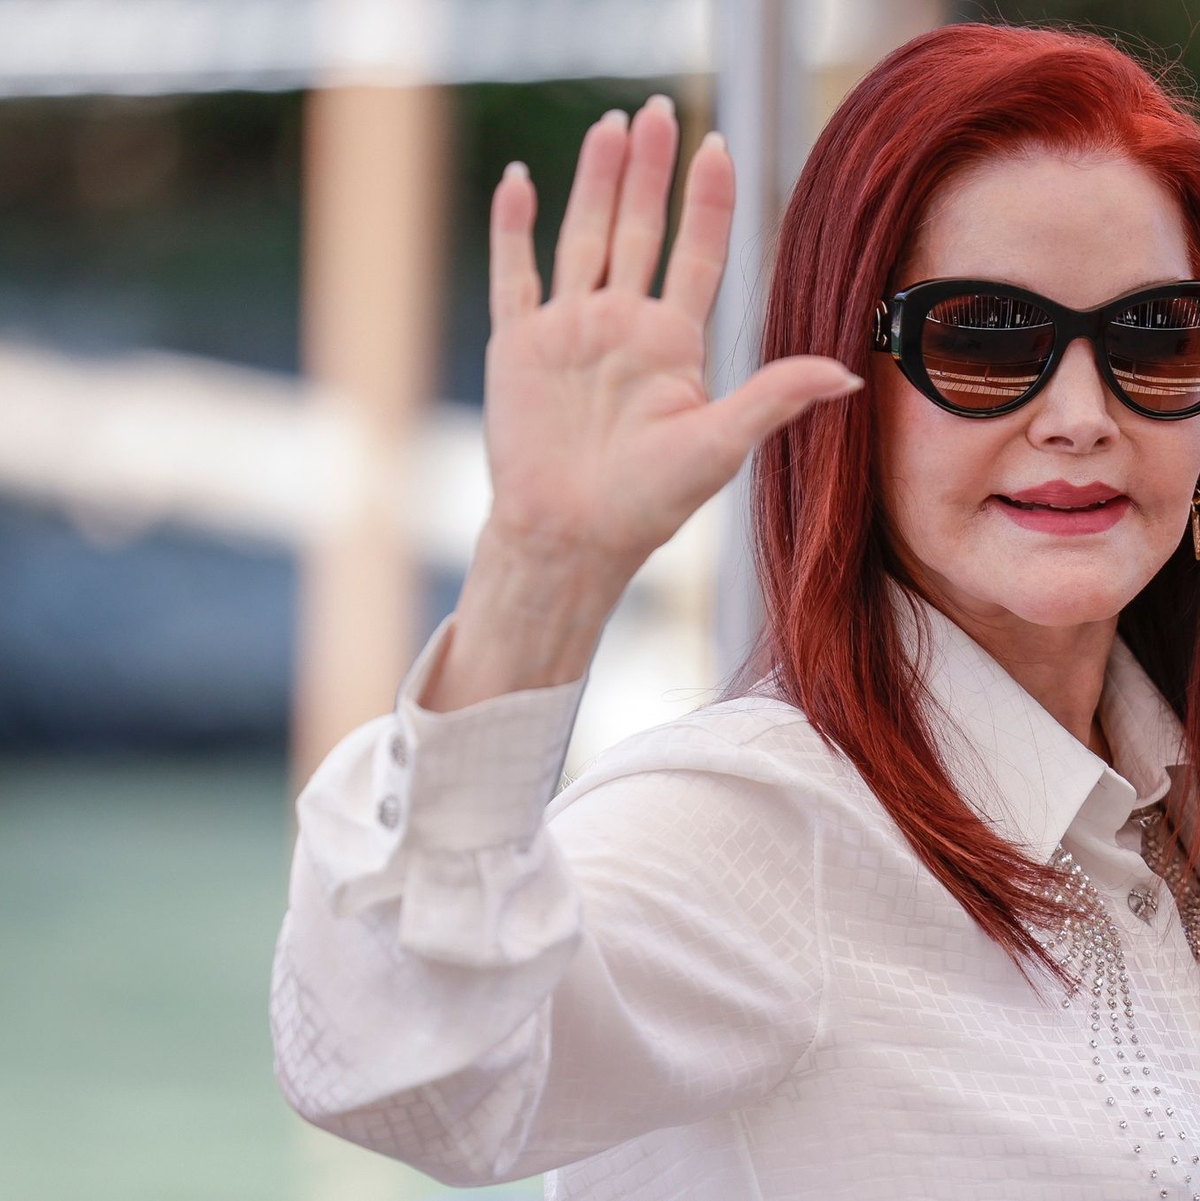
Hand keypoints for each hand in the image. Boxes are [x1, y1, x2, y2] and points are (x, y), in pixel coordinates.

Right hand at [482, 94, 862, 576]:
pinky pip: (516, 275)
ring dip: (592, 182)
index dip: (707, 200)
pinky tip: (519, 180)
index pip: (698, 253)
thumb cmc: (648, 502)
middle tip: (655, 111)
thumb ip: (775, 397)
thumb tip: (851, 373)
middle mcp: (622, 326)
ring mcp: (569, 332)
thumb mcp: (719, 444)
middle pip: (637, 230)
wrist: (571, 536)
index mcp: (673, 343)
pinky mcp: (520, 347)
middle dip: (646, 171)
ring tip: (607, 127)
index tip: (717, 146)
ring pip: (580, 237)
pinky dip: (513, 228)